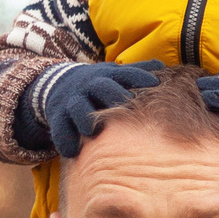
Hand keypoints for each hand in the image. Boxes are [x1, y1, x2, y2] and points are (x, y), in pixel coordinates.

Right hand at [26, 62, 160, 157]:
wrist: (57, 82)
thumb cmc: (97, 82)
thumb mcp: (113, 73)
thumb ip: (137, 70)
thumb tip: (161, 65)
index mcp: (107, 76)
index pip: (125, 73)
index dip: (139, 77)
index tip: (155, 84)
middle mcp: (89, 86)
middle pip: (101, 87)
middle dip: (113, 94)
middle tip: (127, 103)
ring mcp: (72, 100)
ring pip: (77, 107)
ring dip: (85, 117)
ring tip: (93, 131)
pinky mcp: (57, 116)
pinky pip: (59, 128)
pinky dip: (65, 140)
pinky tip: (72, 152)